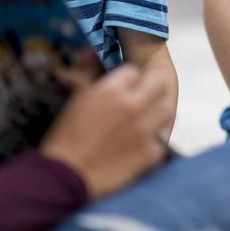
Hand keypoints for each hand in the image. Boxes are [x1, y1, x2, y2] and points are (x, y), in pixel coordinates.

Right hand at [41, 64, 171, 199]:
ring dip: (157, 114)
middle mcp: (132, 104)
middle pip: (158, 84)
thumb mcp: (74, 101)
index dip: (129, 81)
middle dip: (151, 90)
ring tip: (144, 123)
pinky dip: (153, 143)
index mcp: (110, 89)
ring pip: (166, 110)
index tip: (124, 90)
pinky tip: (140, 148)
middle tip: (142, 101)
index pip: (133, 71)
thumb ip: (84, 74)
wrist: (63, 178)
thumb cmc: (63, 139)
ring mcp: (145, 129)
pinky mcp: (151, 153)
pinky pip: (162, 140)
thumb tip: (88, 52)